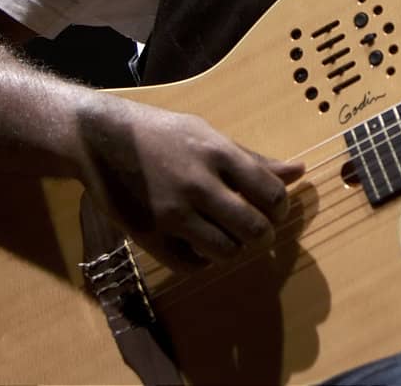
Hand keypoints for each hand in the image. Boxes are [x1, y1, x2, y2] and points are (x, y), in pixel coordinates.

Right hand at [73, 95, 304, 270]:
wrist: (100, 140)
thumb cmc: (162, 134)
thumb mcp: (209, 135)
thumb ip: (254, 159)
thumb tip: (300, 172)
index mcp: (218, 154)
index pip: (271, 193)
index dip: (281, 208)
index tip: (274, 209)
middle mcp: (198, 184)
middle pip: (254, 228)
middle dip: (263, 234)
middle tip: (256, 229)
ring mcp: (172, 213)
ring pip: (226, 251)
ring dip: (234, 249)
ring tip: (227, 236)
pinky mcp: (148, 235)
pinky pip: (190, 266)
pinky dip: (202, 261)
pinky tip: (200, 245)